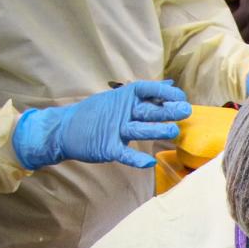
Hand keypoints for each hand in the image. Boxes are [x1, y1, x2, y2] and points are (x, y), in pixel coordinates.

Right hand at [11, 80, 191, 170]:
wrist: (62, 129)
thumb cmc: (95, 114)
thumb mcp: (119, 98)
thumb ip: (146, 95)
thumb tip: (170, 85)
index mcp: (122, 98)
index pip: (146, 90)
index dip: (164, 93)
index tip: (181, 97)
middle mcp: (120, 112)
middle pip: (146, 110)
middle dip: (167, 111)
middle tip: (185, 111)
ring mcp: (113, 130)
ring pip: (138, 129)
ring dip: (155, 130)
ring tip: (172, 131)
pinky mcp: (107, 147)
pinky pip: (123, 153)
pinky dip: (135, 159)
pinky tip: (149, 162)